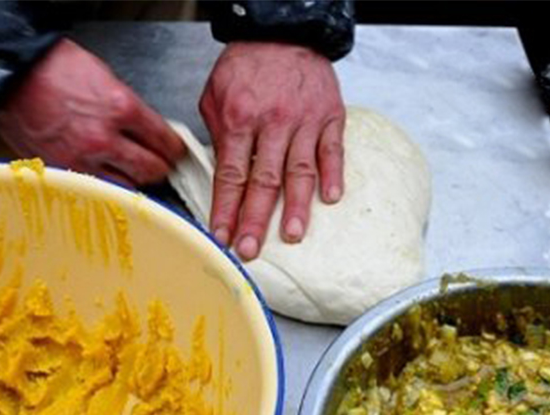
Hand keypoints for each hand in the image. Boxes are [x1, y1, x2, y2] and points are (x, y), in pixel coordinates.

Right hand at [0, 39, 184, 185]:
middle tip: (161, 167)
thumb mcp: (103, 79)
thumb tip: (143, 128)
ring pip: (127, 187)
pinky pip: (98, 191)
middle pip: (151, 170)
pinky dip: (107, 188)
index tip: (174, 152)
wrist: (13, 78)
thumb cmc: (51, 71)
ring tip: (134, 175)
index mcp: (120, 107)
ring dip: (134, 182)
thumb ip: (126, 108)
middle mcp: (105, 138)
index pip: (163, 140)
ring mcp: (84, 160)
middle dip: (160, 169)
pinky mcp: (66, 174)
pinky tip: (109, 181)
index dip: (173, 149)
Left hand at [199, 42, 345, 259]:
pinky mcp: (329, 116)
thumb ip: (216, 138)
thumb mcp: (215, 97)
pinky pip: (333, 150)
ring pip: (300, 171)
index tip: (222, 236)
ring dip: (297, 207)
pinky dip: (334, 174)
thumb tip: (217, 180)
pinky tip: (332, 198)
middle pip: (264, 181)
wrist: (283, 30)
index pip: (231, 175)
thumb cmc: (247, 67)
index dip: (226, 210)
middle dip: (256, 220)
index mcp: (240, 120)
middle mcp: (273, 123)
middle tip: (250, 249)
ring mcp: (304, 121)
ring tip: (293, 235)